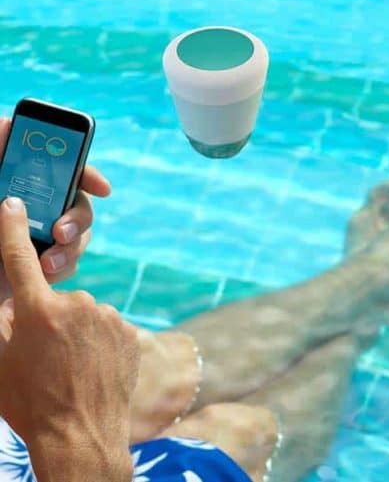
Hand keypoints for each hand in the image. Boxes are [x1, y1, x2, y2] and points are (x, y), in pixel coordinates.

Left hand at [0, 117, 110, 294]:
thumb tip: (6, 123)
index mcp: (27, 181)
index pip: (71, 172)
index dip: (91, 177)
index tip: (103, 189)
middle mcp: (43, 205)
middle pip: (80, 206)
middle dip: (78, 220)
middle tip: (60, 232)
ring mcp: (45, 234)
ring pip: (79, 238)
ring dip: (70, 250)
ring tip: (48, 264)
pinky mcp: (45, 262)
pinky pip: (68, 264)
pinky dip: (61, 270)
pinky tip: (44, 275)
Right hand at [0, 197, 138, 481]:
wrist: (82, 434)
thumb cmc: (30, 402)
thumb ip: (5, 321)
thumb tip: (16, 301)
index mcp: (36, 310)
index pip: (18, 258)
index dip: (11, 228)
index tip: (11, 203)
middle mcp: (75, 303)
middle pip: (55, 299)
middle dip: (48, 317)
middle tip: (46, 354)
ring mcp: (106, 315)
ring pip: (83, 313)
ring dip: (76, 331)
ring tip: (72, 365)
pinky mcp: (128, 328)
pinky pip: (106, 325)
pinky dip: (98, 339)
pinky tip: (93, 365)